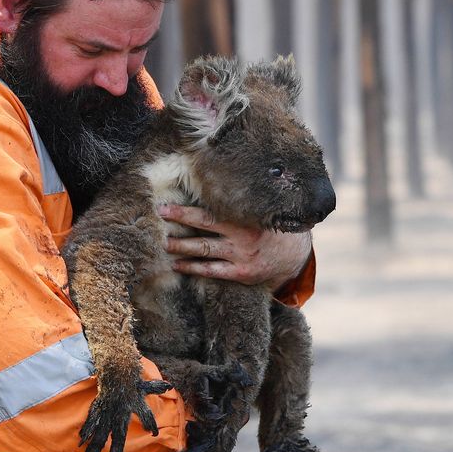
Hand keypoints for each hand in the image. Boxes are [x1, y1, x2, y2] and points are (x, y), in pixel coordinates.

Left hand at [158, 204, 311, 290]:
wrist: (293, 255)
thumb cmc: (270, 226)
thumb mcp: (261, 210)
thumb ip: (240, 201)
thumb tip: (213, 178)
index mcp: (246, 217)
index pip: (210, 211)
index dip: (185, 210)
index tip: (165, 206)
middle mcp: (243, 236)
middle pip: (204, 228)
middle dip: (179, 222)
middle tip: (159, 218)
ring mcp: (241, 256)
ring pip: (205, 251)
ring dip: (182, 247)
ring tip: (164, 243)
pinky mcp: (241, 273)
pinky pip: (212, 271)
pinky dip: (193, 268)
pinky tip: (178, 265)